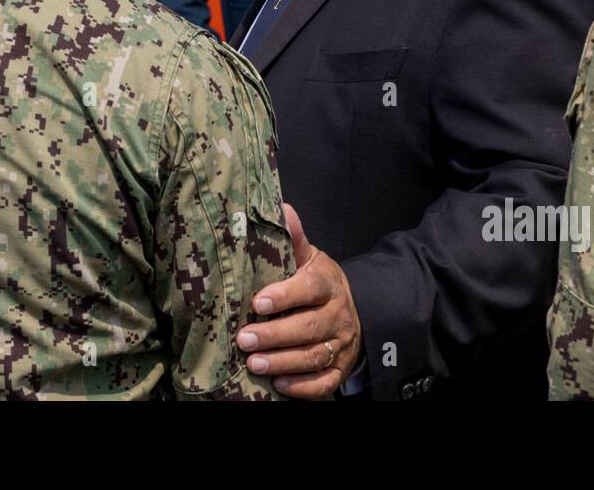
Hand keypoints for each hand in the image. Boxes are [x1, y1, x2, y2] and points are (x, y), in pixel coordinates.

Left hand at [236, 203, 361, 398]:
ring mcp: (341, 344)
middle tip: (244, 339)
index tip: (258, 302)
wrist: (349, 311)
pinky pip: (325, 383)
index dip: (285, 296)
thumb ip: (294, 238)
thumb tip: (281, 208)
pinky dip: (303, 386)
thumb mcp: (309, 258)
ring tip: (254, 364)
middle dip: (275, 335)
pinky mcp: (340, 369)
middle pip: (309, 327)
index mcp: (327, 284)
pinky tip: (279, 385)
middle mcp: (338, 315)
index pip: (310, 289)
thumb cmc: (316, 282)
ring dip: (283, 362)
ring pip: (315, 356)